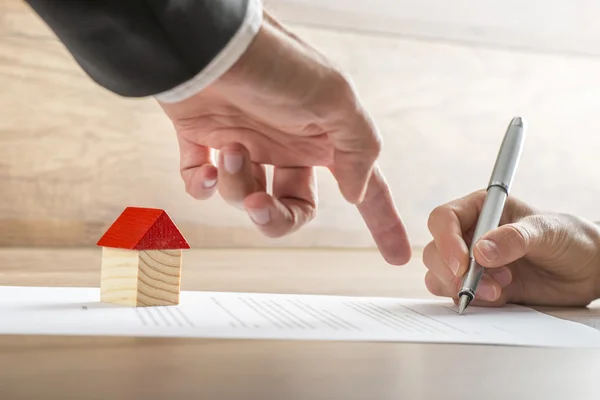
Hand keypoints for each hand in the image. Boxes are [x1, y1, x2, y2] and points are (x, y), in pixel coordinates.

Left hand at [158, 12, 410, 263]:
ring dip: (234, 182)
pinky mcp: (203, 138)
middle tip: (259, 205)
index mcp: (324, 139)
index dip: (382, 222)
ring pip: (244, 197)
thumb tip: (357, 191)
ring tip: (229, 149)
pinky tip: (206, 169)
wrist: (209, 43)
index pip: (364, 188)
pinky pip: (201, 182)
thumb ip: (357, 149)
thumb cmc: (275, 63)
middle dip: (276, 217)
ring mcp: (245, 143)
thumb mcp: (334, 101)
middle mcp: (286, 144)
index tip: (396, 256)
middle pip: (294, 208)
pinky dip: (202, 185)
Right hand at [423, 190, 599, 306]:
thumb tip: (480, 251)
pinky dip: (471, 301)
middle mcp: (470, 235)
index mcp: (481, 210)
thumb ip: (514, 239)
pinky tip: (499, 297)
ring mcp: (472, 263)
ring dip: (461, 288)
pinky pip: (456, 296)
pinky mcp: (479, 287)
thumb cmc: (570, 238)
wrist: (589, 270)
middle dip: (452, 272)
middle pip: (435, 251)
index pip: (444, 219)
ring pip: (439, 276)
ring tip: (498, 291)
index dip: (446, 241)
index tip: (462, 264)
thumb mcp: (547, 231)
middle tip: (482, 285)